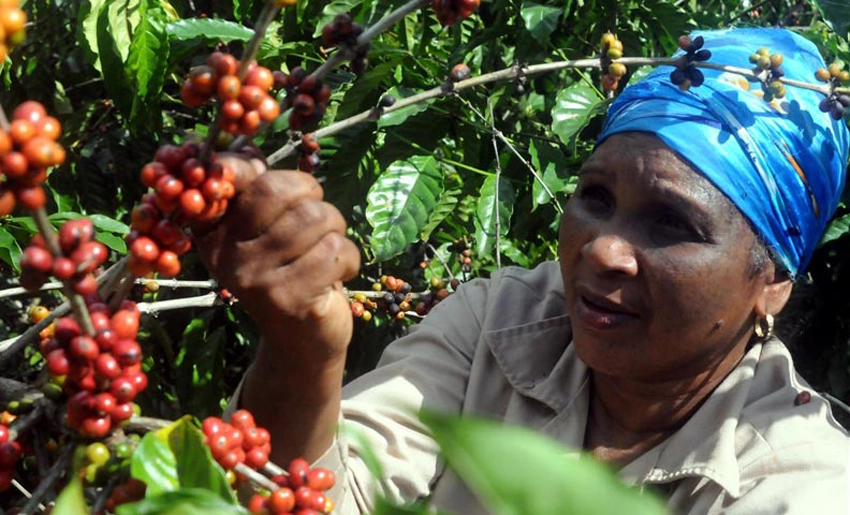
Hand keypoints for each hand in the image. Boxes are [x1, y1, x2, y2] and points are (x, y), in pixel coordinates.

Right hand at [191, 155, 360, 360]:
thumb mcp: (262, 233)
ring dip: (336, 229)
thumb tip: (245, 152)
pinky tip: (336, 275)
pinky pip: (335, 250)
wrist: (301, 342)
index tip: (257, 173)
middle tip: (317, 221)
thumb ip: (254, 192)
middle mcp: (227, 255)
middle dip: (313, 196)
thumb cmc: (288, 271)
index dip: (244, 165)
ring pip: (315, 217)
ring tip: (327, 250)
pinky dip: (348, 258)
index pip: (225, 178)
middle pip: (278, 189)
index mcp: (213, 233)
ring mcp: (256, 279)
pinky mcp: (290, 299)